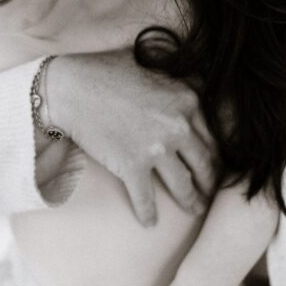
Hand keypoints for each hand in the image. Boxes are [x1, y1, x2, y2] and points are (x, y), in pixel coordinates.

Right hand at [47, 50, 216, 224]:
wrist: (70, 88)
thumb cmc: (104, 70)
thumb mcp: (151, 63)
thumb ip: (175, 75)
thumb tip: (191, 77)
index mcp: (187, 100)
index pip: (211, 133)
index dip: (216, 152)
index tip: (215, 162)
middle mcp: (178, 126)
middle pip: (204, 162)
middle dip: (209, 180)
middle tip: (211, 191)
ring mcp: (156, 149)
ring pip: (183, 184)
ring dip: (190, 200)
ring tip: (194, 209)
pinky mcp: (132, 167)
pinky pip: (146, 198)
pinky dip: (149, 213)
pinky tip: (150, 222)